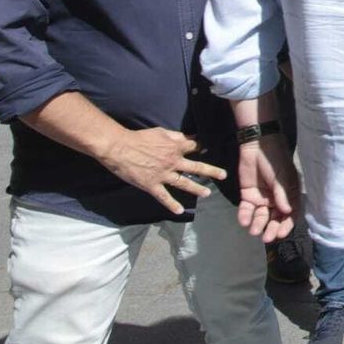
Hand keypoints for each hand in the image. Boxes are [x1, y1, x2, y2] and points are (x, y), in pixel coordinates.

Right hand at [97, 127, 228, 214]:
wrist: (120, 148)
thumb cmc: (140, 137)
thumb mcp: (161, 132)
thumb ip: (176, 136)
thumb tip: (189, 137)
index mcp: (175, 147)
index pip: (194, 147)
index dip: (202, 147)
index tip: (208, 149)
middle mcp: (173, 162)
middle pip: (196, 167)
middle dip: (211, 171)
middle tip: (223, 175)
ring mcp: (163, 175)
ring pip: (184, 183)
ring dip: (196, 189)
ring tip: (207, 193)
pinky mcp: (151, 185)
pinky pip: (164, 197)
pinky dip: (172, 205)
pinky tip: (180, 211)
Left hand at [236, 134, 300, 241]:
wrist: (257, 145)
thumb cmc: (276, 159)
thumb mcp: (282, 176)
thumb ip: (283, 194)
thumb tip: (288, 212)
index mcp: (289, 194)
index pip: (290, 214)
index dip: (286, 225)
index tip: (280, 234)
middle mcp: (276, 199)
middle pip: (275, 218)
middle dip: (271, 228)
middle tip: (266, 238)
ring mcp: (262, 198)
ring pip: (261, 216)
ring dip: (258, 224)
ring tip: (253, 230)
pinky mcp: (248, 195)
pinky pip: (246, 209)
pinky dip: (245, 216)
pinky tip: (244, 221)